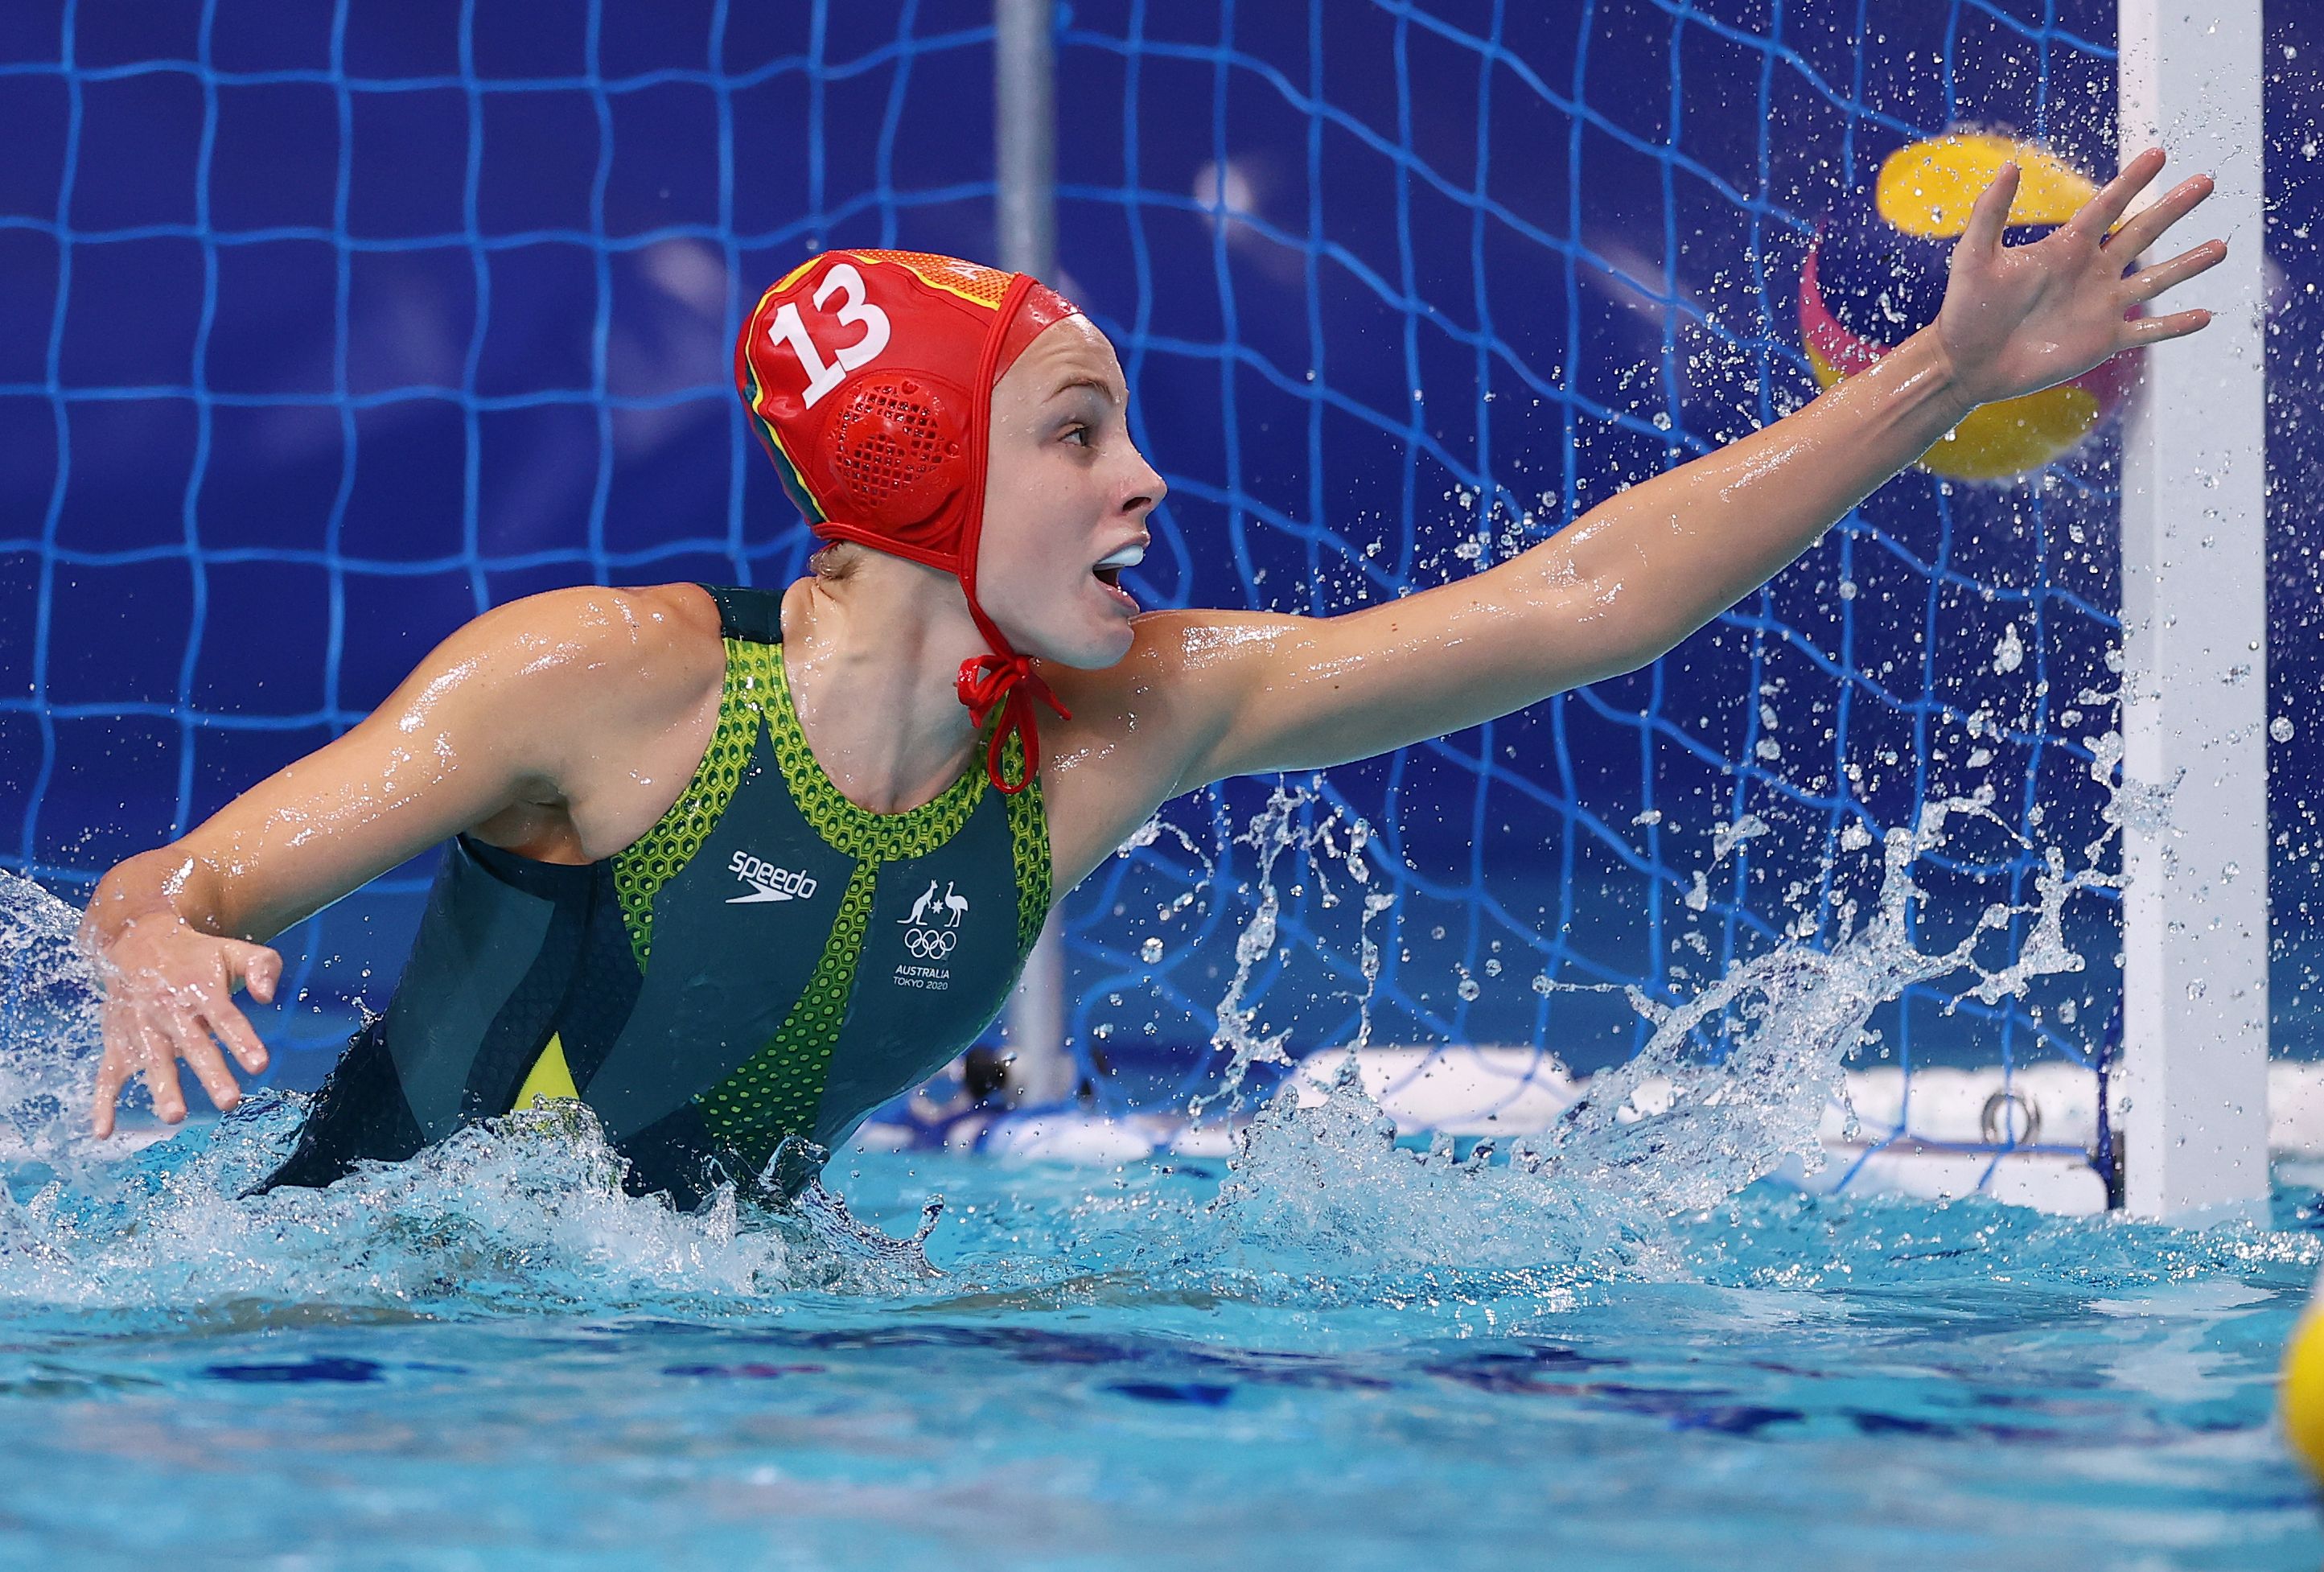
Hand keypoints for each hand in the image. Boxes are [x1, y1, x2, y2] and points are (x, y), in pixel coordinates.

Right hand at [88, 913, 279, 1137]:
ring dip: (162, 1088)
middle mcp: (169, 1009)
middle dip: (211, 1072)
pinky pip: (107, 1074)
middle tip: (229, 1102)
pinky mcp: (117, 1040)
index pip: (226, 1017)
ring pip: (152, 1060)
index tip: (260, 1064)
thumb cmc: (197, 955)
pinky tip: (104, 1132)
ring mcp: (140, 1027)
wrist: (136, 940)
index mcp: (201, 989)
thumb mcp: (233, 949)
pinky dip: (102, 1102)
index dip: (242, 1040)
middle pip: (192, 1043)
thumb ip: (262, 966)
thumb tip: (268, 997)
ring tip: (175, 1116)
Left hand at [1932, 145, 2225, 407]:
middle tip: (2206, 182)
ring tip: (2221, 247)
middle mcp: (2091, 271)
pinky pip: (2148, 332)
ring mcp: (2101, 306)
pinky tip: (2206, 315)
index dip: (2131, 181)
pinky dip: (2175, 325)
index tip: (2158, 153)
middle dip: (2174, 208)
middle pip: (2142, 233)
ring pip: (2156, 281)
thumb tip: (2009, 165)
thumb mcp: (1974, 255)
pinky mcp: (2103, 341)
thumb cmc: (1965, 307)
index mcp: (2065, 248)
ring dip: (2188, 264)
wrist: (1965, 362)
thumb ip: (1991, 212)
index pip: (2107, 206)